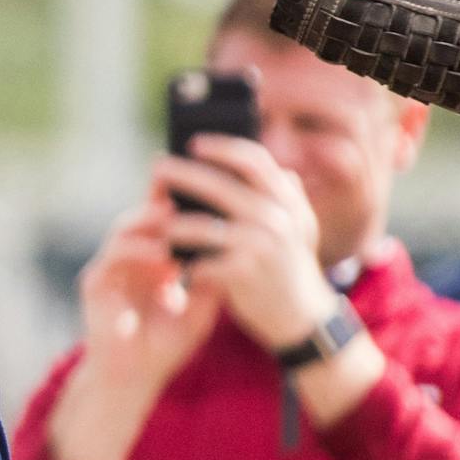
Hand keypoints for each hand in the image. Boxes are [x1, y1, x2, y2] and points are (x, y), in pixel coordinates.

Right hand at [42, 202, 222, 459]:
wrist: (134, 379)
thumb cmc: (167, 345)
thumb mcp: (202, 308)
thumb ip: (214, 278)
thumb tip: (242, 246)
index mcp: (152, 259)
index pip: (166, 222)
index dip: (185, 206)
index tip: (213, 194)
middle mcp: (128, 257)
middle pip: (144, 215)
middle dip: (166, 202)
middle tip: (192, 192)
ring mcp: (109, 267)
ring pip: (125, 228)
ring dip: (152, 223)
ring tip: (179, 219)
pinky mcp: (95, 283)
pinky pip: (113, 256)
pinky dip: (138, 251)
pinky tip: (163, 255)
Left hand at [157, 134, 338, 352]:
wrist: (302, 318)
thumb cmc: (288, 264)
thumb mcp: (295, 225)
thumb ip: (277, 191)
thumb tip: (241, 159)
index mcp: (288, 201)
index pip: (254, 160)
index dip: (221, 147)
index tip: (193, 142)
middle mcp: (278, 220)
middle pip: (220, 186)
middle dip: (183, 173)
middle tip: (158, 167)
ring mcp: (261, 247)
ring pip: (202, 226)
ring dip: (174, 222)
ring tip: (156, 219)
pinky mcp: (244, 275)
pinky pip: (200, 261)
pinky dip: (182, 259)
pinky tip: (168, 256)